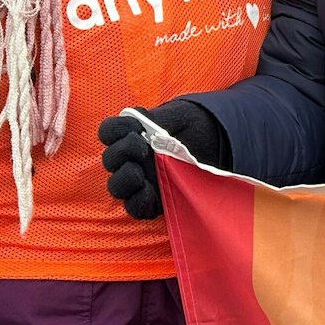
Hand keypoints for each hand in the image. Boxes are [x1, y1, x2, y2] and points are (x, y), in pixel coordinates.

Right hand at [99, 99, 226, 219]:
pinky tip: (149, 191)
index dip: (115, 130)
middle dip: (121, 153)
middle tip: (141, 148)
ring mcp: (140, 181)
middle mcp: (131, 159)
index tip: (135, 128)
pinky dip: (138, 201)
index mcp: (131, 135)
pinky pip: (135, 207)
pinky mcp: (152, 200)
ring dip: (124, 180)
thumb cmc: (193, 129)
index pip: (110, 131)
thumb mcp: (180, 117)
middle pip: (110, 160)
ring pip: (117, 186)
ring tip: (139, 174)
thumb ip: (162, 121)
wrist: (214, 147)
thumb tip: (149, 129)